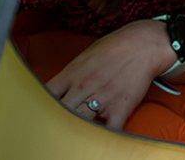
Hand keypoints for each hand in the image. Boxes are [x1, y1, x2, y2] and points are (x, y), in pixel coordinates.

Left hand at [46, 19, 174, 129]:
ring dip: (74, 132)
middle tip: (52, 132)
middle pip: (58, 113)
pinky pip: (108, 130)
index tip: (38, 116)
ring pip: (78, 124)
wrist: (146, 42)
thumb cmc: (116, 46)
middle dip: (53, 123)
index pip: (45, 95)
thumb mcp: (87, 55)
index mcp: (72, 73)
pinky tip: (97, 141)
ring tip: (71, 138)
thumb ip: (70, 74)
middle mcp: (83, 86)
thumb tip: (56, 91)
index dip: (38, 108)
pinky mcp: (120, 107)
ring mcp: (102, 98)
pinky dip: (102, 139)